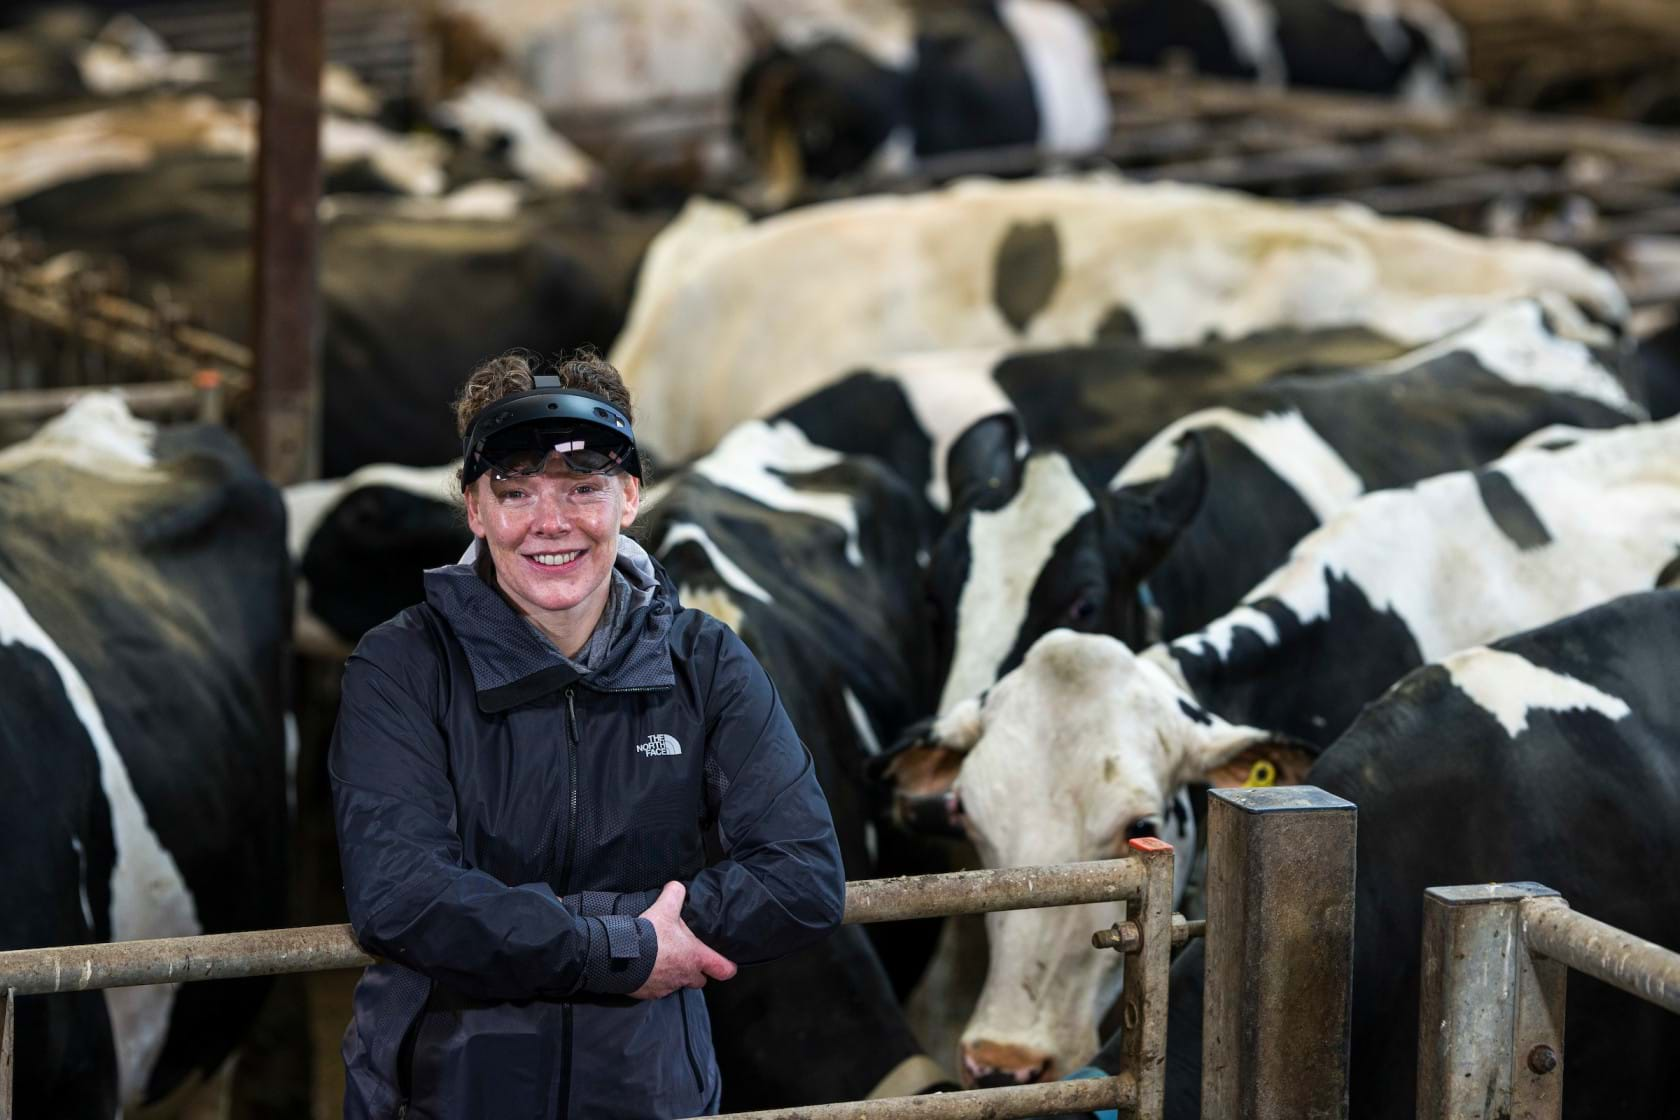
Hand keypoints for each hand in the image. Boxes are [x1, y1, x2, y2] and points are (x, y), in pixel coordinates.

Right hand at [629, 881, 736, 998]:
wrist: (622, 956)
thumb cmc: (650, 936)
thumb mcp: (665, 907)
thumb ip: (676, 894)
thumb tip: (678, 886)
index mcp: (696, 957)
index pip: (724, 969)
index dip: (727, 965)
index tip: (725, 962)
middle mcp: (685, 976)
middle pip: (700, 979)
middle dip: (696, 970)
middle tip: (686, 955)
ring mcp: (668, 987)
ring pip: (678, 983)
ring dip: (673, 974)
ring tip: (662, 958)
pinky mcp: (651, 993)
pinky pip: (658, 989)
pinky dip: (655, 980)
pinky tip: (647, 966)